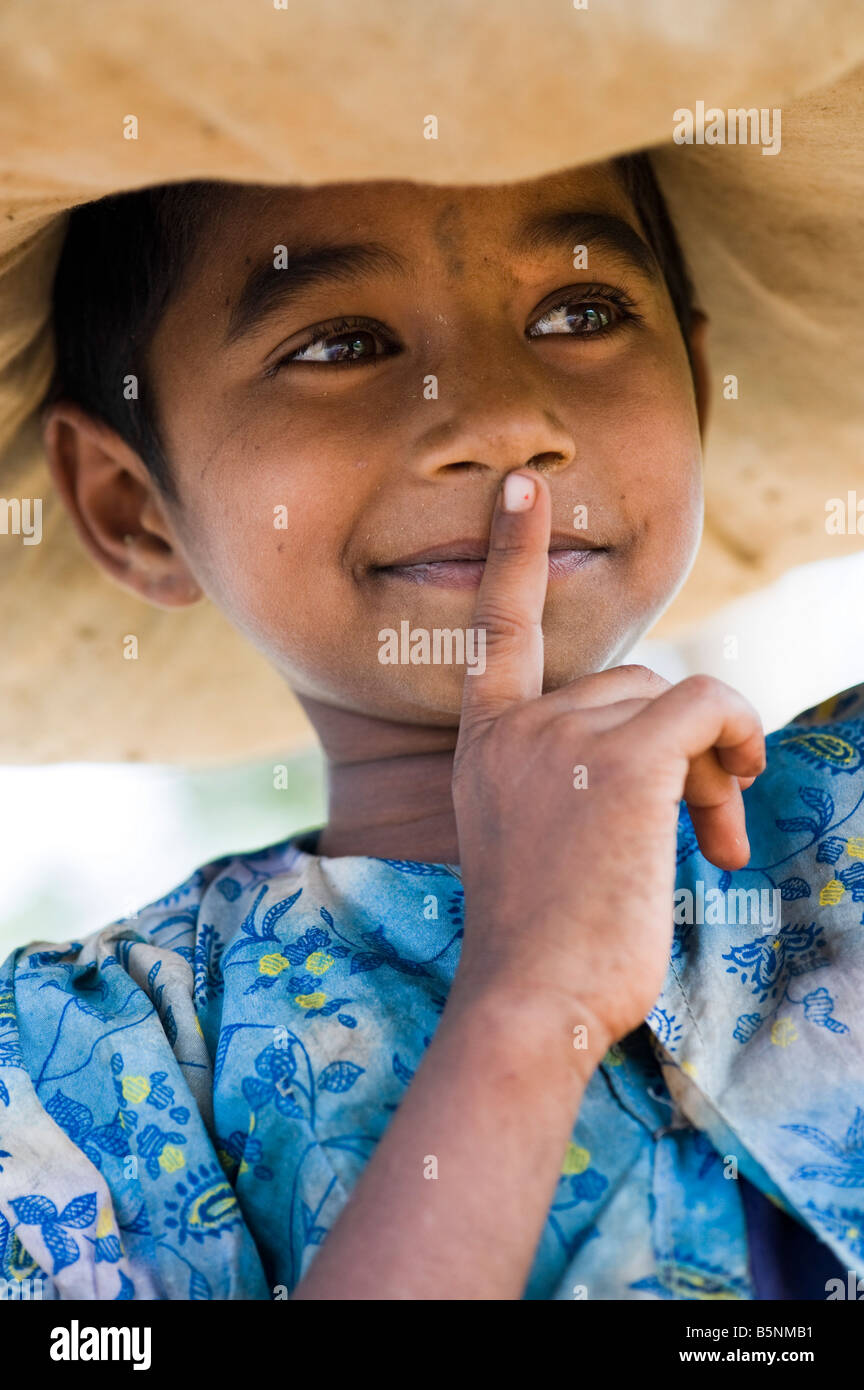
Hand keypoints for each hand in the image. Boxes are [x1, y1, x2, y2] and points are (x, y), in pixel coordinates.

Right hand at [451, 470, 764, 1049]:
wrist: (532, 999)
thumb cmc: (544, 940)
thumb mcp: (537, 839)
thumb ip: (575, 773)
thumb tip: (685, 741)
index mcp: (484, 743)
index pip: (498, 629)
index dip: (513, 555)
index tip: (524, 487)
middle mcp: (515, 727)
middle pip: (628, 684)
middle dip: (678, 745)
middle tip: (708, 819)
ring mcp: (562, 736)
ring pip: (671, 701)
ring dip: (711, 762)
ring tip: (717, 839)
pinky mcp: (622, 759)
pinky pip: (705, 707)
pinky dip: (736, 734)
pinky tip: (737, 793)